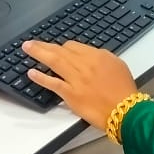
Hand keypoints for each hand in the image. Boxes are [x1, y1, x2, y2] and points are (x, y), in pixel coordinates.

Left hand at [23, 40, 138, 129]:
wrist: (126, 110)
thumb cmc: (124, 91)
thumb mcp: (118, 66)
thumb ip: (102, 59)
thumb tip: (90, 56)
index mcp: (97, 56)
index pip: (74, 46)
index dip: (62, 47)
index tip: (55, 49)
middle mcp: (85, 64)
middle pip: (60, 50)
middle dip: (44, 45)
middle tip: (31, 42)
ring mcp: (76, 79)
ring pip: (54, 61)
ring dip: (38, 53)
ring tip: (27, 49)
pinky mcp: (71, 94)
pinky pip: (53, 83)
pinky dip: (41, 77)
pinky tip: (31, 73)